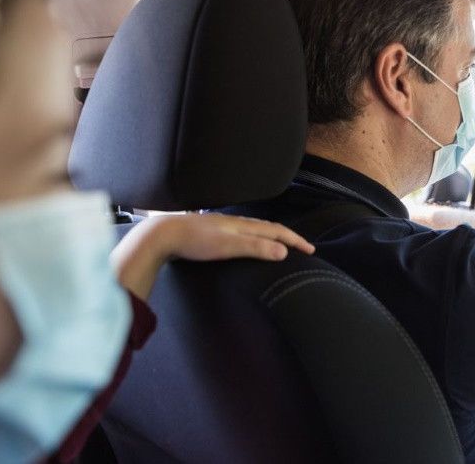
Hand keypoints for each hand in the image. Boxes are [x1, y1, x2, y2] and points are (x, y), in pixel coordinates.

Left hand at [112, 214, 314, 298]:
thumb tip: (283, 251)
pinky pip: (242, 234)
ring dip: (272, 236)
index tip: (311, 250)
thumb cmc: (195, 241)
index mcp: (243, 225)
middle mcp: (236, 223)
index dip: (295, 240)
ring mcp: (224, 226)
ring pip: (255, 230)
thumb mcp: (228, 246)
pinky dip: (255, 239)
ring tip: (280, 244)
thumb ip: (255, 247)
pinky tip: (247, 244)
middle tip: (302, 247)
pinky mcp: (213, 234)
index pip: (277, 231)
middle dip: (288, 237)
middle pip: (269, 228)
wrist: (164, 235)